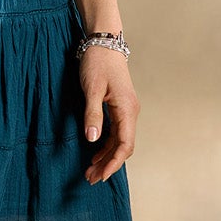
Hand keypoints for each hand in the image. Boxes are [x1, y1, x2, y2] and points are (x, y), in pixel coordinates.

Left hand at [80, 46, 136, 183]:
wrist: (104, 42)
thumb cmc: (97, 63)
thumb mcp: (91, 89)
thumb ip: (93, 115)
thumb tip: (92, 140)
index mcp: (127, 109)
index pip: (124, 145)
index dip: (113, 163)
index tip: (100, 175)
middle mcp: (130, 112)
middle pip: (123, 146)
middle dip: (108, 164)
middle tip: (90, 178)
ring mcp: (126, 110)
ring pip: (119, 141)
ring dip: (106, 157)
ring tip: (90, 170)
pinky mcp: (119, 107)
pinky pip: (115, 132)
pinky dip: (105, 145)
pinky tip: (95, 153)